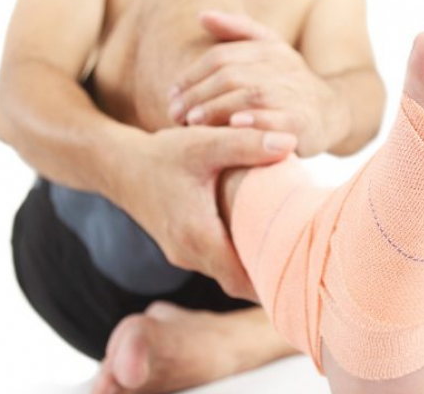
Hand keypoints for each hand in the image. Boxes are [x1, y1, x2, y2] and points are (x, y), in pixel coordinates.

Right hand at [109, 126, 296, 300]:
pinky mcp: (181, 247)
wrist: (116, 165)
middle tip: (307, 270)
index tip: (304, 278)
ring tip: (292, 254)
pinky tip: (262, 239)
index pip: (244, 280)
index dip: (274, 282)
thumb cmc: (160, 154)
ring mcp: (183, 254)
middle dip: (270, 278)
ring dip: (254, 267)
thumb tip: (289, 142)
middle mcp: (189, 254)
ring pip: (227, 274)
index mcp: (198, 236)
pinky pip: (216, 262)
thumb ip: (246, 143)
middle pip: (239, 282)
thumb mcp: (203, 144)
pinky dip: (238, 258)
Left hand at [167, 11, 349, 157]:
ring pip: (249, 96)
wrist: (332, 114)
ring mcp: (294, 94)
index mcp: (270, 49)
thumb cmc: (288, 85)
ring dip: (216, 109)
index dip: (192, 75)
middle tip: (176, 113)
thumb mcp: (268, 52)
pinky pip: (275, 120)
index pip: (221, 57)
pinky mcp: (303, 122)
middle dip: (198, 95)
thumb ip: (237, 32)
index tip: (172, 95)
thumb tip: (203, 16)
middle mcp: (283, 67)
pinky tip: (231, 127)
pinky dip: (252, 122)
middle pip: (231, 76)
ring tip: (192, 122)